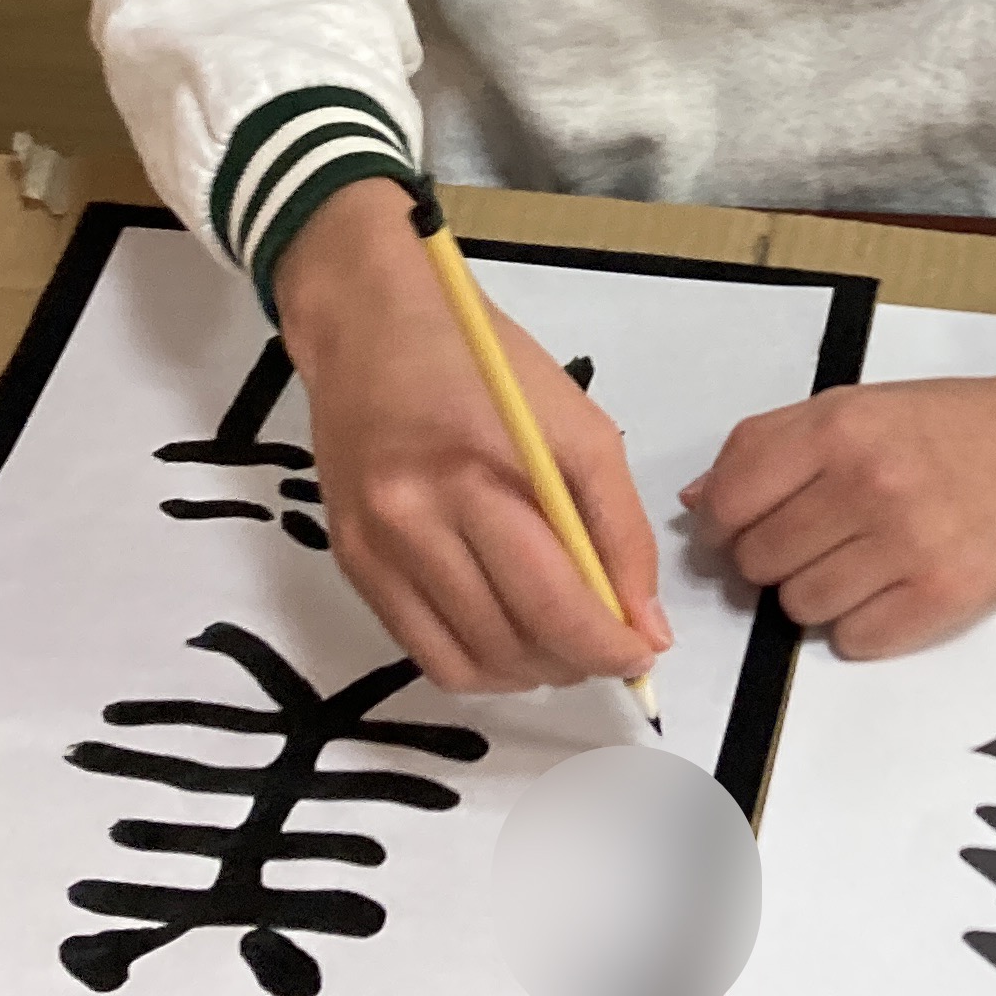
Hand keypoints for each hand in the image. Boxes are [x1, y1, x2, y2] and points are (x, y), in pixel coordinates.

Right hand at [273, 177, 670, 692]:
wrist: (367, 323)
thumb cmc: (485, 362)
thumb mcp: (575, 422)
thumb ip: (618, 526)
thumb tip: (646, 626)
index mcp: (479, 475)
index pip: (554, 601)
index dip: (608, 646)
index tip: (643, 653)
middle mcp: (415, 520)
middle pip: (511, 640)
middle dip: (576, 662)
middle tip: (607, 646)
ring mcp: (375, 547)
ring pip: (466, 663)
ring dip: (529, 672)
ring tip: (560, 645)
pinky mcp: (350, 561)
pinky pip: (420, 652)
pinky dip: (477, 663)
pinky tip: (508, 637)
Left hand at [684, 356, 995, 658]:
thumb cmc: (954, 423)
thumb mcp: (858, 406)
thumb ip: (772, 445)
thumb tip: (700, 503)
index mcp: (838, 428)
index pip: (729, 504)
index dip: (725, 527)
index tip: (746, 528)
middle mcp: (866, 486)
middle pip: (760, 563)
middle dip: (776, 560)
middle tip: (818, 542)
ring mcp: (906, 546)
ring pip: (801, 608)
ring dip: (819, 594)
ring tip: (862, 562)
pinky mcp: (943, 598)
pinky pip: (854, 641)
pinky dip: (862, 625)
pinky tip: (892, 589)